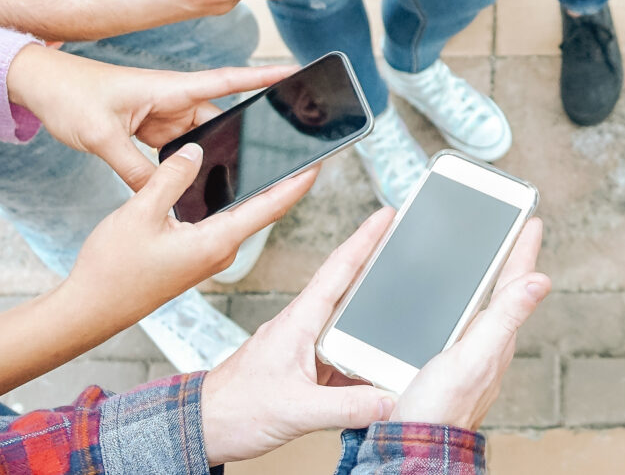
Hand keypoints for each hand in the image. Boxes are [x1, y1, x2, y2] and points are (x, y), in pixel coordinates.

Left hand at [8, 47, 297, 190]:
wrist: (41, 86)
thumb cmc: (71, 95)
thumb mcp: (101, 136)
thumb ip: (134, 169)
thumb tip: (161, 194)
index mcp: (171, 89)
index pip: (228, 82)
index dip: (263, 78)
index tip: (294, 74)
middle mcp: (174, 101)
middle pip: (217, 123)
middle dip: (234, 143)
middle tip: (254, 168)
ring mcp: (163, 115)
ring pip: (198, 141)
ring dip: (203, 159)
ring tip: (214, 184)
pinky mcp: (151, 129)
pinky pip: (177, 149)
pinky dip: (181, 166)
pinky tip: (182, 185)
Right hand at [68, 143, 315, 325]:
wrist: (88, 311)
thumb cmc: (111, 271)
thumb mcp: (139, 212)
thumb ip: (171, 178)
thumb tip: (196, 152)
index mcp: (216, 242)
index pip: (270, 207)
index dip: (297, 183)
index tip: (320, 162)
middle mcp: (220, 252)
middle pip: (262, 211)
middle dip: (284, 183)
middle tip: (302, 153)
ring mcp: (209, 257)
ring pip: (242, 218)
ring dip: (257, 192)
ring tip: (271, 161)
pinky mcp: (195, 259)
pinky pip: (223, 225)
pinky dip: (232, 204)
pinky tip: (227, 186)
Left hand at [201, 210, 398, 465]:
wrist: (203, 428)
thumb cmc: (234, 410)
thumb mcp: (297, 411)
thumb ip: (348, 407)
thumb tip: (391, 402)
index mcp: (299, 322)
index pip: (339, 269)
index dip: (365, 238)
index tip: (386, 215)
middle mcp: (302, 326)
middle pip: (347, 284)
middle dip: (375, 258)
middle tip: (402, 239)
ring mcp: (303, 345)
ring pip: (347, 319)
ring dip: (372, 307)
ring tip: (401, 296)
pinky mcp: (305, 365)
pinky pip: (343, 351)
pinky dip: (364, 352)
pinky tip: (379, 361)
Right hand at [394, 219, 549, 428]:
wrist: (410, 445)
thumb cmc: (440, 408)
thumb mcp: (474, 355)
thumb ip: (505, 317)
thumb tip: (542, 281)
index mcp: (495, 336)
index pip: (516, 282)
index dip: (522, 250)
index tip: (531, 221)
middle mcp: (485, 344)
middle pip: (502, 292)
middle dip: (509, 260)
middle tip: (515, 234)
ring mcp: (467, 356)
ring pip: (481, 308)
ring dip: (487, 281)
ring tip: (491, 258)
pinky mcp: (445, 365)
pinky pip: (458, 324)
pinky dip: (460, 305)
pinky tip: (450, 304)